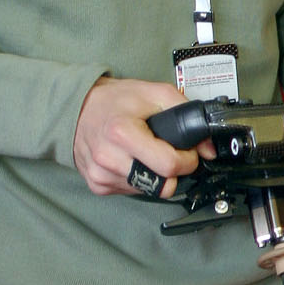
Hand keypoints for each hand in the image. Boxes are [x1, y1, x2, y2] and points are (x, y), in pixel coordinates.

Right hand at [72, 77, 211, 197]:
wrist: (76, 108)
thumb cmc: (115, 100)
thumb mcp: (154, 93)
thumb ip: (186, 114)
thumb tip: (207, 148)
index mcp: (122, 133)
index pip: (169, 165)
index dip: (187, 160)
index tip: (186, 152)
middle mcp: (108, 158)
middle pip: (161, 185)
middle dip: (173, 172)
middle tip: (168, 154)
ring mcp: (101, 175)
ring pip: (148, 191)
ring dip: (154, 175)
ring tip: (145, 153)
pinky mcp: (97, 185)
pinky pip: (132, 192)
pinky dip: (138, 179)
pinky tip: (131, 160)